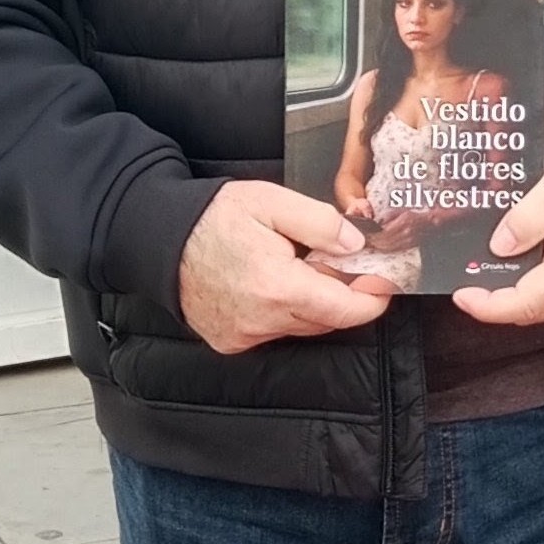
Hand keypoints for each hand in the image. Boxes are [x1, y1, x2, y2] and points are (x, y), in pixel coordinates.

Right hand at [178, 181, 396, 355]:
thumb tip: (356, 245)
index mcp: (277, 287)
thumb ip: (319, 223)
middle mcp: (262, 321)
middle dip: (342, 295)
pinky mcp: (230, 341)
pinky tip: (270, 283)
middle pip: (326, 320)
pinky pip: (274, 331)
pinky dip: (283, 312)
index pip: (345, 310)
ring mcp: (244, 335)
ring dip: (312, 304)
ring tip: (299, 267)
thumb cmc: (212, 217)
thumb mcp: (271, 202)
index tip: (385, 282)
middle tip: (342, 263)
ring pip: (301, 327)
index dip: (372, 298)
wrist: (157, 238)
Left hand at [452, 140, 543, 327]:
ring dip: (513, 295)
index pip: (529, 301)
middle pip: (533, 310)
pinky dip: (533, 289)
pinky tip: (518, 268)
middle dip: (495, 302)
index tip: (463, 295)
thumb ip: (530, 215)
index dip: (490, 305)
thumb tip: (500, 246)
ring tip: (487, 272)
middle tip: (467, 282)